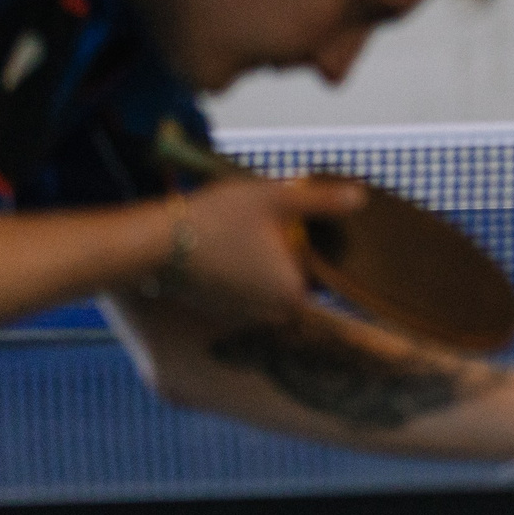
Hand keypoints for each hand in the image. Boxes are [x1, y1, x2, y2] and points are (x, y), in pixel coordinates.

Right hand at [168, 174, 364, 321]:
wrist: (153, 243)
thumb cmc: (217, 219)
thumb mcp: (276, 199)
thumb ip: (322, 202)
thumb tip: (360, 199)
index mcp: (293, 294)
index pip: (322, 267)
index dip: (313, 239)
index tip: (296, 220)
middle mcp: (271, 314)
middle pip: (295, 274)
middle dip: (288, 248)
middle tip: (266, 222)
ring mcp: (242, 315)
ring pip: (268, 280)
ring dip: (263, 258)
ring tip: (242, 231)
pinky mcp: (218, 309)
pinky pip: (243, 287)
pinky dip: (240, 268)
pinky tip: (225, 244)